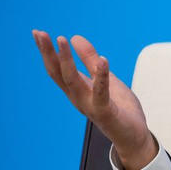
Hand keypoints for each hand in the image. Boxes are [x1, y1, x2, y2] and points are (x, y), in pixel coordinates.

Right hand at [32, 30, 155, 169]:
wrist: (133, 136)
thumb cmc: (119, 107)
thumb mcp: (105, 78)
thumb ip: (91, 61)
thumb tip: (75, 37)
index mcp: (77, 90)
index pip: (57, 69)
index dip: (47, 51)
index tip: (37, 33)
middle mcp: (78, 98)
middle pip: (59, 73)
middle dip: (49, 53)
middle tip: (40, 33)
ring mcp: (90, 106)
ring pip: (74, 81)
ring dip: (67, 60)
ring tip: (63, 40)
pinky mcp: (106, 112)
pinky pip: (102, 93)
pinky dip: (101, 77)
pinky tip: (103, 59)